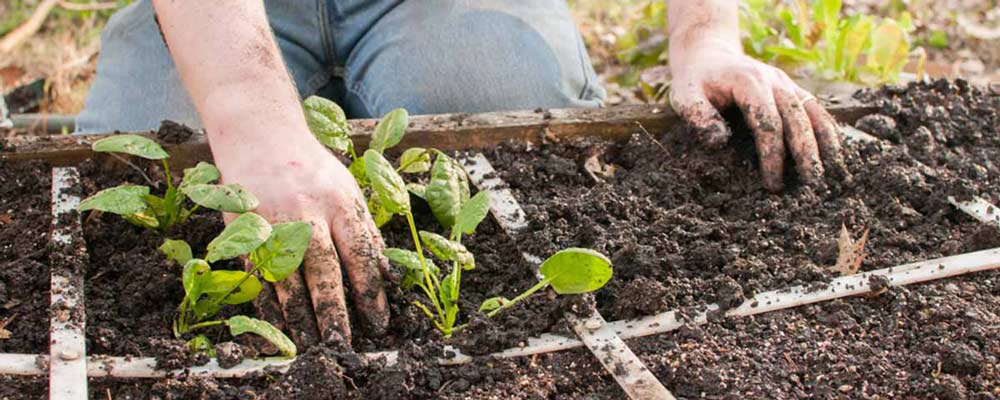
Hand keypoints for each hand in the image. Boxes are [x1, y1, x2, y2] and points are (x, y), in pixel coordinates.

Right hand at [215, 133, 388, 347]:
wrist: (259, 136)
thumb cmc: (312, 169)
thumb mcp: (348, 190)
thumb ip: (366, 231)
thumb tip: (386, 274)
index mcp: (339, 202)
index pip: (359, 253)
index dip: (370, 291)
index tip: (379, 322)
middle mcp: (306, 212)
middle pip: (322, 269)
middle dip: (333, 310)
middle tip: (341, 344)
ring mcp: (272, 221)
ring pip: (286, 276)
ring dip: (298, 315)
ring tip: (310, 343)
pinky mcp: (244, 228)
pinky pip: (257, 272)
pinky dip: (266, 301)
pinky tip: (277, 324)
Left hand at [668, 38, 846, 190]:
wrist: (708, 55)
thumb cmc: (695, 82)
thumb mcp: (684, 96)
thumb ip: (698, 117)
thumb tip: (720, 142)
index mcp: (748, 82)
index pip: (767, 122)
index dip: (773, 154)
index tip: (773, 182)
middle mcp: (774, 81)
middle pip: (797, 118)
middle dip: (806, 152)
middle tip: (812, 183)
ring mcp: (786, 83)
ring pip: (813, 112)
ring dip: (824, 141)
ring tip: (833, 170)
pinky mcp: (792, 89)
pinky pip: (815, 108)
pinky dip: (827, 129)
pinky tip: (836, 151)